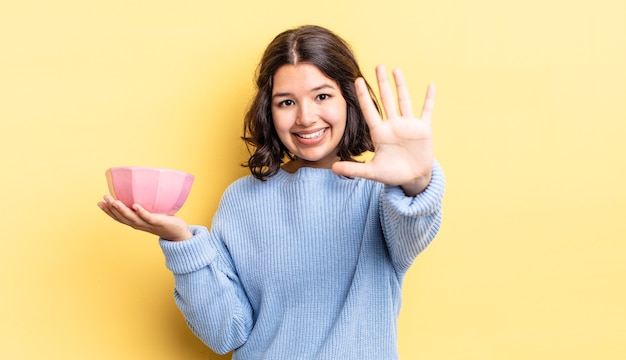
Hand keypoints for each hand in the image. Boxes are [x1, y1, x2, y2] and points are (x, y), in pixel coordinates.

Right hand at [97, 195, 192, 241]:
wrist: (178, 234)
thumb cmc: (165, 221)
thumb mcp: (152, 213)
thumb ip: (145, 204)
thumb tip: (142, 188)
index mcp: (136, 222)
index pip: (119, 218)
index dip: (108, 211)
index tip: (99, 203)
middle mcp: (140, 224)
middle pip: (122, 218)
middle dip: (111, 209)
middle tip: (104, 198)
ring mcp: (148, 224)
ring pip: (132, 218)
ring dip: (122, 210)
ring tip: (114, 201)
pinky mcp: (158, 222)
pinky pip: (148, 217)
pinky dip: (141, 212)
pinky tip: (135, 205)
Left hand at [331, 64, 435, 195]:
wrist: (412, 179)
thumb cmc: (392, 174)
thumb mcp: (372, 172)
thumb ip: (353, 169)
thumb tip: (332, 168)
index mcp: (379, 133)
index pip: (369, 110)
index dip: (363, 96)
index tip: (357, 80)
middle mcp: (393, 125)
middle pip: (386, 100)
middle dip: (382, 83)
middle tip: (378, 66)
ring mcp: (408, 125)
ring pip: (403, 101)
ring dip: (401, 86)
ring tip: (396, 70)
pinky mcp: (423, 129)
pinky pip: (427, 111)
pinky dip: (429, 99)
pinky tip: (431, 86)